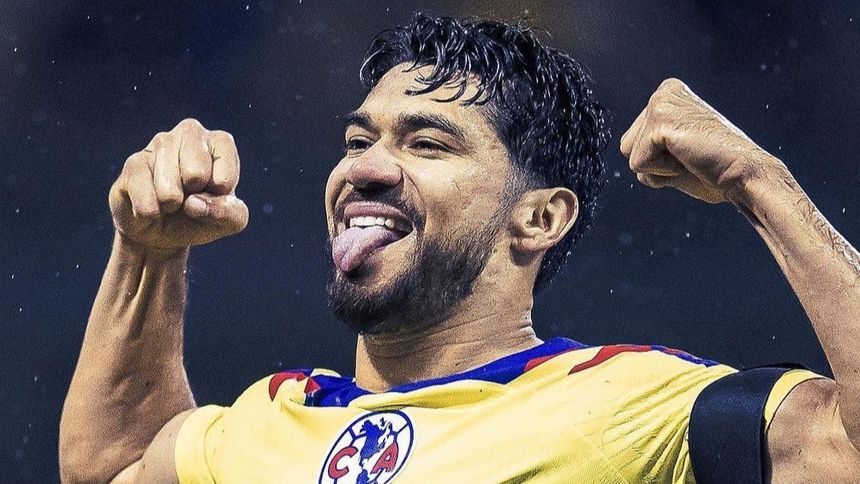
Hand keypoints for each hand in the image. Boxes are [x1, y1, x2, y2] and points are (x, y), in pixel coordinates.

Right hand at [108, 118, 248, 253]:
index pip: (225, 149)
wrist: (164, 234)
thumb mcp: (230, 221)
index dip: (223, 182)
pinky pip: (142, 192)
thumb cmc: (203, 217)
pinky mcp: (133, 164)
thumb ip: (230, 212)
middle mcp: (189, 134)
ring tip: (172, 204)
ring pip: (168, 185)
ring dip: (172, 205)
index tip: (218, 191)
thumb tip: (194, 203)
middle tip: (192, 197)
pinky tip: (152, 208)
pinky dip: (150, 211)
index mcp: (218, 142)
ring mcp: (157, 145)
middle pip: (196, 171)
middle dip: (195, 196)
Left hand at [620, 78, 784, 203]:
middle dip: (654, 164)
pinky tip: (688, 160)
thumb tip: (624, 146)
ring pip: (629, 155)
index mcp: (667, 96)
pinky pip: (638, 164)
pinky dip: (661, 173)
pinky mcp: (660, 119)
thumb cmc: (714, 170)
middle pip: (626, 147)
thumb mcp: (675, 153)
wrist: (744, 175)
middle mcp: (662, 92)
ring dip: (658, 169)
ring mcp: (660, 103)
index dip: (658, 161)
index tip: (688, 155)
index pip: (632, 143)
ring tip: (689, 158)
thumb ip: (651, 146)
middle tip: (689, 158)